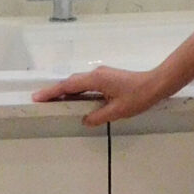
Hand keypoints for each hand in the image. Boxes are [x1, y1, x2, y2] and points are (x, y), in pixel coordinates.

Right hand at [30, 64, 169, 128]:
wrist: (156, 84)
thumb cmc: (138, 97)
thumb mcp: (117, 111)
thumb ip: (98, 116)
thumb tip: (84, 120)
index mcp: (96, 80)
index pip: (69, 86)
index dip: (52, 92)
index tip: (37, 97)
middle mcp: (96, 74)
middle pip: (71, 82)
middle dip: (55, 91)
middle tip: (40, 100)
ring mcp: (102, 74)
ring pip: (79, 82)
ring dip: (66, 91)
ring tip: (53, 101)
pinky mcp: (107, 78)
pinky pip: (86, 84)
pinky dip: (77, 91)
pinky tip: (75, 99)